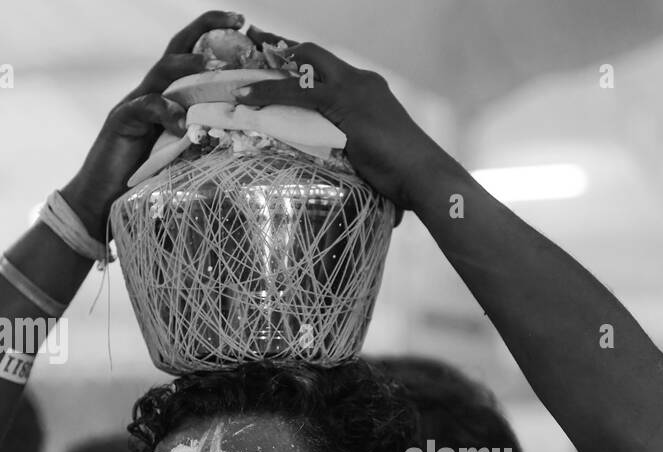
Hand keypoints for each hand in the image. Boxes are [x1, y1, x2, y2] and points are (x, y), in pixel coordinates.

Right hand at [62, 11, 247, 234]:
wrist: (105, 197)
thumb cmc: (150, 177)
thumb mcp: (188, 152)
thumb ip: (209, 137)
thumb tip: (249, 136)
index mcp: (170, 93)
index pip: (192, 53)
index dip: (215, 33)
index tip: (245, 24)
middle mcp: (153, 90)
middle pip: (178, 47)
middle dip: (208, 28)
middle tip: (239, 22)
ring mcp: (136, 102)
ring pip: (163, 70)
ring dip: (191, 64)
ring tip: (216, 66)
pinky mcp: (122, 120)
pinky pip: (145, 106)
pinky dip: (166, 111)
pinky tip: (183, 124)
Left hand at [229, 29, 452, 209]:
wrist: (424, 175)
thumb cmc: (408, 178)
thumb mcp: (377, 159)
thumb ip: (361, 159)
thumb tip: (365, 192)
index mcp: (371, 90)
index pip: (330, 69)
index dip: (304, 65)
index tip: (283, 63)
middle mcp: (361, 80)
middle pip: (313, 54)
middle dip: (281, 48)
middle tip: (253, 47)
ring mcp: (352, 86)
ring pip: (302, 65)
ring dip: (268, 69)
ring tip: (238, 76)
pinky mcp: (341, 100)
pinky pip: (295, 90)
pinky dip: (267, 91)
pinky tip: (246, 97)